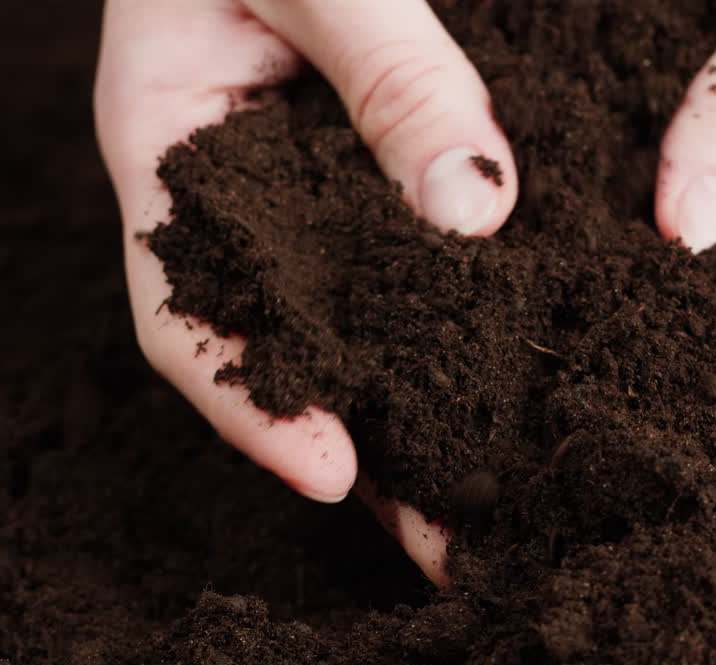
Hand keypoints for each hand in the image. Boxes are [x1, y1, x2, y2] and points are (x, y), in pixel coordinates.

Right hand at [94, 0, 520, 585]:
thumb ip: (386, 71)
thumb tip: (474, 209)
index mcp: (175, 149)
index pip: (185, 308)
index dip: (250, 401)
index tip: (330, 472)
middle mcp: (249, 193)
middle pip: (295, 346)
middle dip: (367, 447)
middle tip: (448, 542)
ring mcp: (325, 189)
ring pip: (370, 320)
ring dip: (431, 411)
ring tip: (507, 503)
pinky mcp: (400, 167)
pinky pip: (435, 260)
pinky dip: (476, 327)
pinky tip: (540, 383)